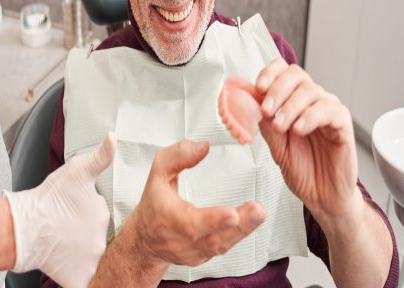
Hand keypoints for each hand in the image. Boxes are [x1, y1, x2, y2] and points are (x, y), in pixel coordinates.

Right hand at [5, 132, 115, 287]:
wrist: (23, 226)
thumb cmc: (48, 197)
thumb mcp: (78, 169)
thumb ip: (101, 155)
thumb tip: (114, 137)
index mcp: (103, 214)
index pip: (100, 214)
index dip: (87, 213)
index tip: (74, 212)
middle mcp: (102, 240)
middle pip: (97, 236)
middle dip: (86, 232)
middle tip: (67, 227)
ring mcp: (91, 261)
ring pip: (92, 256)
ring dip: (83, 251)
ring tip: (64, 242)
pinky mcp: (78, 279)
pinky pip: (88, 281)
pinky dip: (84, 277)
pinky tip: (70, 264)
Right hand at [130, 140, 264, 267]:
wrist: (145, 239)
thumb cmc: (154, 204)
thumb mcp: (158, 173)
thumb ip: (177, 156)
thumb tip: (202, 147)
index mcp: (168, 217)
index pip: (190, 222)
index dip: (212, 220)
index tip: (231, 214)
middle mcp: (181, 239)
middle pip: (213, 237)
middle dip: (238, 225)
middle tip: (257, 211)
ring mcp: (194, 251)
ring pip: (221, 245)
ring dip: (244, 230)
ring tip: (258, 213)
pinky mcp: (204, 256)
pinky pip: (223, 247)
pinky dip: (239, 235)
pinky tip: (251, 222)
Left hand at [255, 59, 359, 223]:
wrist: (322, 197)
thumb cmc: (302, 170)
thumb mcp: (274, 144)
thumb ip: (262, 122)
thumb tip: (245, 101)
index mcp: (293, 101)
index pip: (283, 71)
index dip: (270, 73)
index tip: (258, 87)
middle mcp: (311, 101)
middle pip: (296, 75)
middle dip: (276, 90)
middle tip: (266, 111)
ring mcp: (328, 111)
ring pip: (311, 91)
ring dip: (290, 107)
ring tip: (280, 127)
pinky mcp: (343, 125)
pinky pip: (329, 110)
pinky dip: (310, 117)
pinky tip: (298, 129)